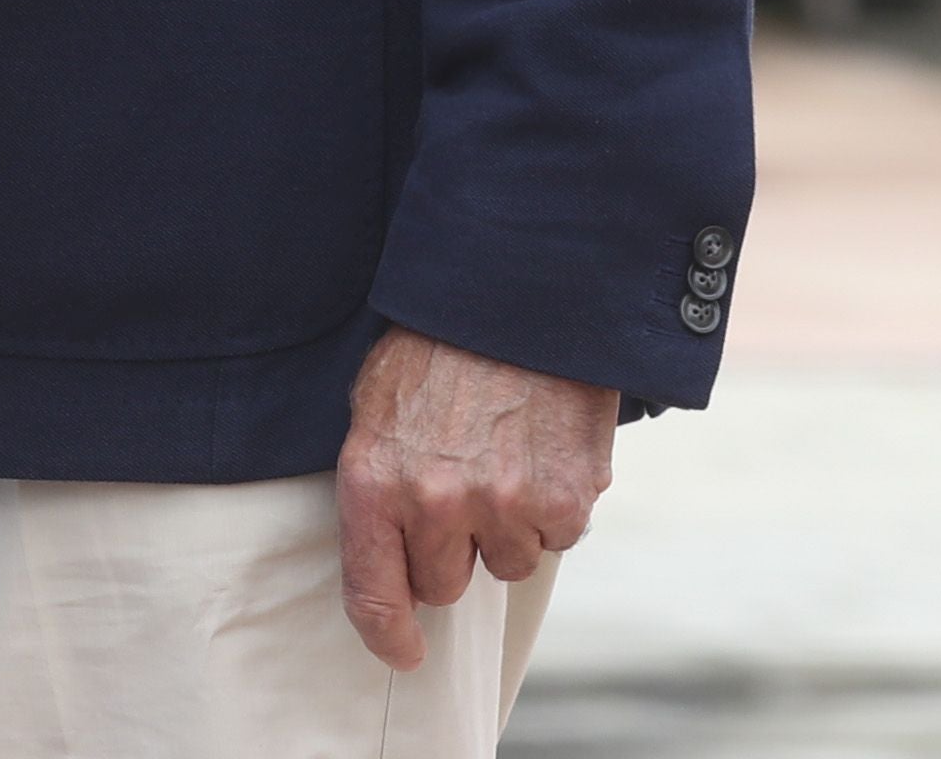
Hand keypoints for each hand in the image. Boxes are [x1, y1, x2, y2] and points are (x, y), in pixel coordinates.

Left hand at [336, 328, 609, 671]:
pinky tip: (543, 448)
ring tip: (506, 454)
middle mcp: (436, 504)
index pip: (374, 595)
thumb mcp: (375, 400)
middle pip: (446, 583)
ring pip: (509, 562)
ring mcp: (503, 504)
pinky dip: (555, 504)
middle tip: (463, 487)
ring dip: (508, 525)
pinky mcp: (565, 498)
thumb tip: (391, 548)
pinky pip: (559, 534)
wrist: (517, 290)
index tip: (404, 650)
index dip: (389, 634)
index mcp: (375, 481)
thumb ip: (378, 479)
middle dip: (453, 549)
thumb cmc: (438, 341)